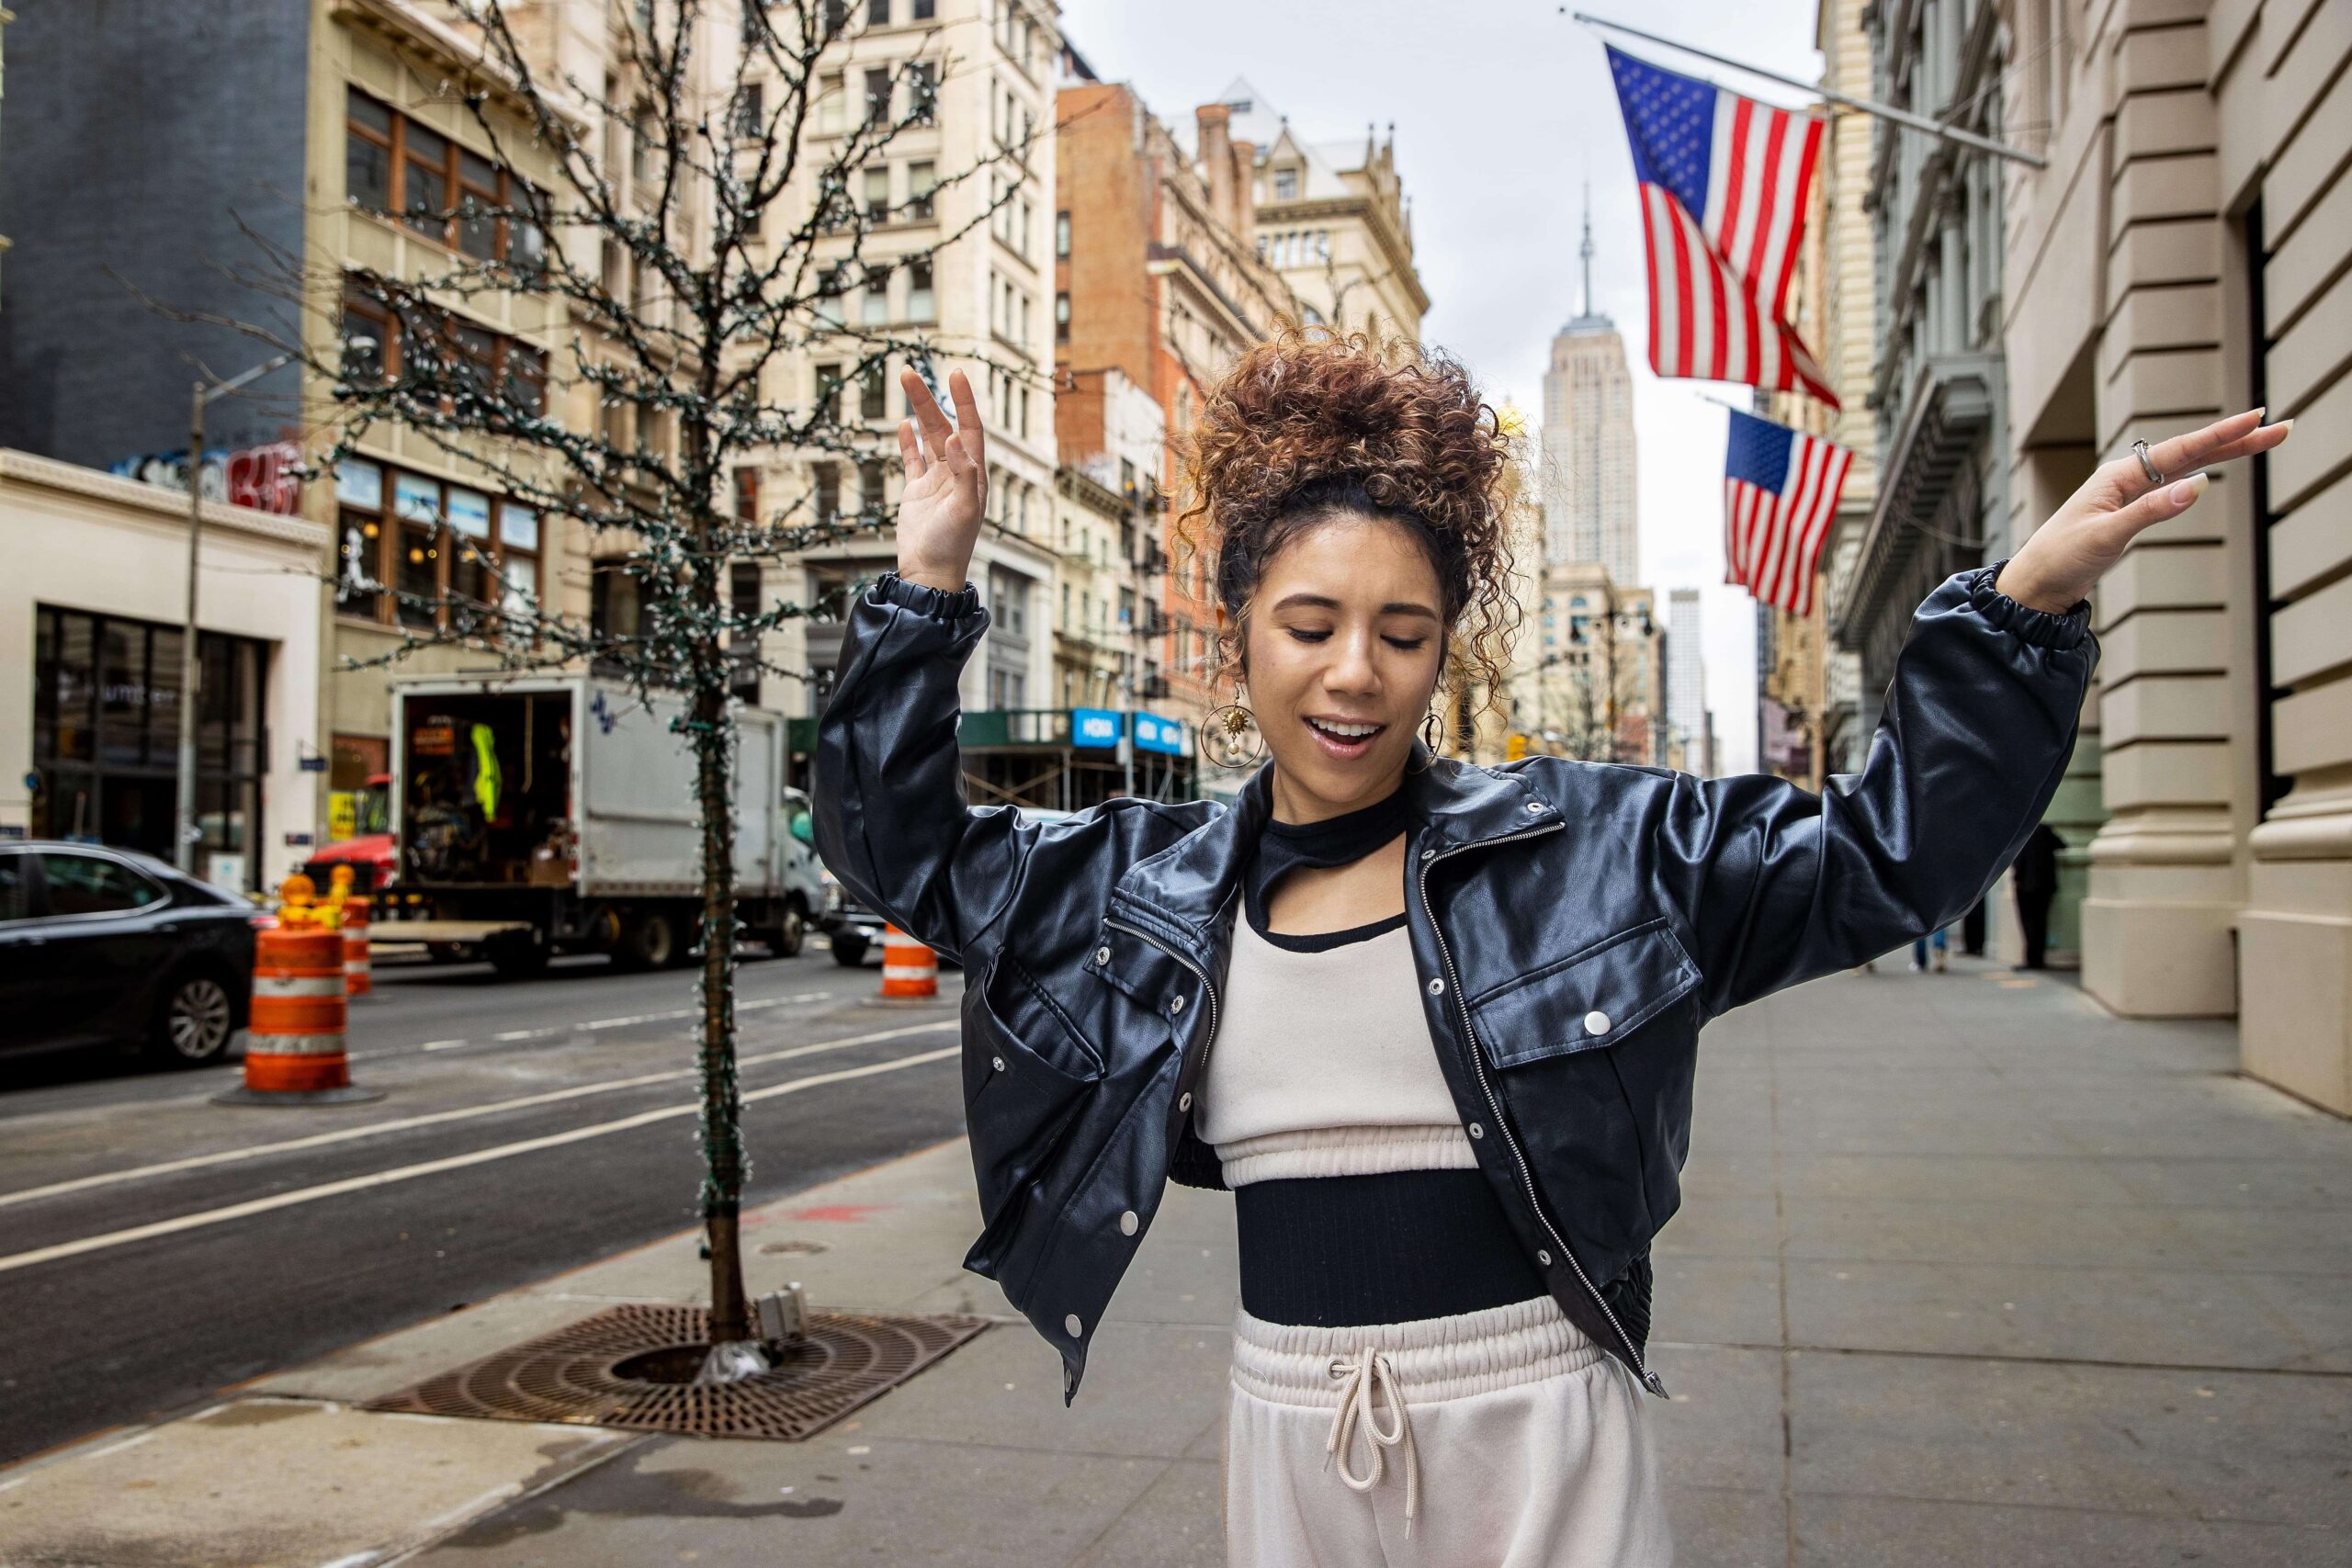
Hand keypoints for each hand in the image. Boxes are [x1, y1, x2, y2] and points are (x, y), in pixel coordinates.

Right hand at [894, 368, 986, 592]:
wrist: (929, 573)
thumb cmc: (952, 545)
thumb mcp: (964, 509)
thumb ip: (963, 474)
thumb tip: (954, 438)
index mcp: (973, 475)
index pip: (971, 429)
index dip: (964, 401)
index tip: (955, 374)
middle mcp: (957, 473)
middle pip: (944, 427)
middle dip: (929, 399)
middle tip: (910, 372)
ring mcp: (936, 482)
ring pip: (926, 438)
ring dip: (918, 411)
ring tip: (905, 382)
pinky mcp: (917, 493)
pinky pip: (913, 460)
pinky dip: (907, 442)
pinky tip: (902, 424)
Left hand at [1995, 409, 2291, 612]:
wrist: (2035, 585)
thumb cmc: (2061, 559)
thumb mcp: (2105, 536)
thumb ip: (2150, 511)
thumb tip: (2199, 485)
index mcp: (2120, 476)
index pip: (2182, 450)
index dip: (2222, 435)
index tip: (2257, 419)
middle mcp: (2126, 479)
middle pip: (2191, 453)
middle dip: (2236, 441)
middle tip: (2280, 428)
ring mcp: (2128, 494)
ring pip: (2186, 468)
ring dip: (2223, 454)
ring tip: (2262, 441)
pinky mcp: (2129, 513)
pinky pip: (2173, 486)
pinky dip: (2200, 473)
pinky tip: (2215, 468)